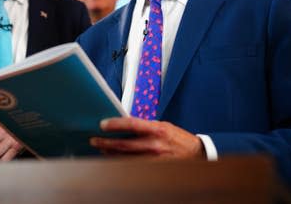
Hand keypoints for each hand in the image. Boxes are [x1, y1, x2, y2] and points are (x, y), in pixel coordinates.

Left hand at [89, 117, 204, 158]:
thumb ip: (145, 126)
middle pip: (124, 144)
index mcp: (156, 129)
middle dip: (106, 143)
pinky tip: (115, 159)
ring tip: (101, 149)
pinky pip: (134, 166)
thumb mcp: (162, 126)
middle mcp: (154, 144)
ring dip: (111, 154)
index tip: (102, 125)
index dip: (114, 124)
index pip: (131, 124)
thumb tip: (125, 123)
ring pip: (126, 158)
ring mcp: (154, 158)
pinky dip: (122, 162)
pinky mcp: (154, 168)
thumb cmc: (177, 138)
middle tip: (94, 141)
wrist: (196, 153)